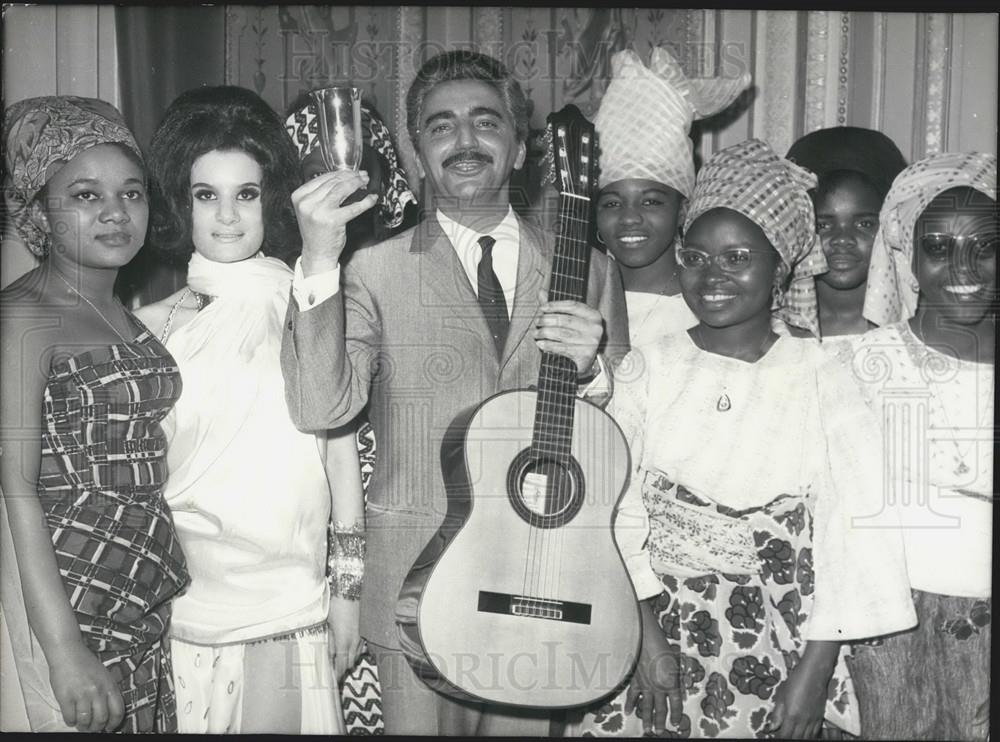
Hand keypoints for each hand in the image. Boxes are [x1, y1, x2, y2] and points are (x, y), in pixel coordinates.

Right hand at [48, 640, 124, 731]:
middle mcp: (97, 691)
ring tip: (81, 725)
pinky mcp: (65, 697)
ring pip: (85, 721)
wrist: (68, 653)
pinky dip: (70, 721)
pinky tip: (71, 718)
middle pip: (101, 719)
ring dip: (83, 726)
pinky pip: (69, 717)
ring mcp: (81, 695)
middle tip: (93, 728)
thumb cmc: (85, 663)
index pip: (117, 711)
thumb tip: (109, 712)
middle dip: (97, 727)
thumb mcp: (105, 675)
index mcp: (109, 685)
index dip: (114, 723)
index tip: (110, 727)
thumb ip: (108, 691)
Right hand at [292, 169, 377, 275]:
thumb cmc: (317, 231)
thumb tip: (343, 178)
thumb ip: (320, 194)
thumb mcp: (311, 209)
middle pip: (333, 182)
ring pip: (342, 190)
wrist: (317, 253)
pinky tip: (372, 198)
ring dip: (357, 184)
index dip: (339, 173)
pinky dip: (365, 201)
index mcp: (299, 197)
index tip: (351, 171)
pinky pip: (353, 207)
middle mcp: (307, 203)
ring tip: (366, 182)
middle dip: (350, 176)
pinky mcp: (334, 220)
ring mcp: (319, 211)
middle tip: (362, 175)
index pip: (321, 178)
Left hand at [327, 595, 363, 682]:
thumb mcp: (328, 624)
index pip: (342, 664)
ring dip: (350, 659)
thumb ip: (330, 642)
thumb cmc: (336, 605)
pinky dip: (356, 650)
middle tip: (336, 671)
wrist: (351, 588)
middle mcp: (356, 641)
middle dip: (344, 668)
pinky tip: (351, 648)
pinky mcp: (366, 629)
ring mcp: (363, 635)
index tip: (334, 680)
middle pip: (351, 662)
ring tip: (342, 660)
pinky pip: (362, 645)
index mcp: (344, 641)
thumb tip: (329, 655)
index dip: (338, 674)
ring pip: (358, 654)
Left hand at [533, 290, 604, 375]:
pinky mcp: (585, 355)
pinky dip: (549, 345)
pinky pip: (563, 348)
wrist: (584, 362)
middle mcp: (595, 328)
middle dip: (547, 320)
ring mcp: (591, 342)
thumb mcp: (569, 320)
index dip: (555, 305)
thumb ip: (555, 306)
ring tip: (536, 334)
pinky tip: (541, 344)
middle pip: (566, 320)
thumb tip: (541, 291)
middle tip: (537, 322)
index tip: (542, 308)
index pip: (573, 305)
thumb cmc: (575, 338)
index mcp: (593, 315)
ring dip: (545, 333)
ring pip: (563, 334)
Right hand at [625, 603, 681, 734]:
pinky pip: (633, 696)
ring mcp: (646, 686)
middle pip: (660, 709)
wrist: (644, 639)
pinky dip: (630, 704)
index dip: (676, 714)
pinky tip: (629, 711)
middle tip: (659, 732)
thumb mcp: (674, 660)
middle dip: (661, 722)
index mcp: (671, 683)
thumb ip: (675, 673)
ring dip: (647, 719)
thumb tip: (676, 679)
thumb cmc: (660, 645)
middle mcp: (659, 688)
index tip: (676, 723)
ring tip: (647, 729)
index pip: (676, 704)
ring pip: (646, 707)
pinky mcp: (635, 681)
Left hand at [768, 652, 833, 738]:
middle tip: (782, 735)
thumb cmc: (796, 681)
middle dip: (788, 738)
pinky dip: (809, 736)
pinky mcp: (820, 717)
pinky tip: (804, 734)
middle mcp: (803, 721)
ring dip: (798, 738)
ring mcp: (813, 720)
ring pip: (806, 738)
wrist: (814, 674)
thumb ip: (777, 714)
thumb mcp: (781, 696)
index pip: (785, 735)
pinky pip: (815, 733)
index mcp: (792, 716)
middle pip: (795, 738)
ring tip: (792, 735)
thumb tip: (772, 727)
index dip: (779, 737)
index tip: (774, 735)